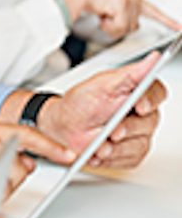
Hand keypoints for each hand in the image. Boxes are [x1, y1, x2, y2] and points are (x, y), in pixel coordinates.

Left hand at [38, 52, 166, 167]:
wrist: (62, 126)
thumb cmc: (79, 103)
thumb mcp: (100, 84)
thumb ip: (129, 74)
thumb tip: (153, 59)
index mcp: (135, 92)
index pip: (156, 92)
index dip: (150, 99)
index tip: (139, 105)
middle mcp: (140, 114)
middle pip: (149, 122)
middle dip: (127, 128)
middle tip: (110, 131)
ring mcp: (137, 134)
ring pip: (139, 144)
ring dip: (116, 146)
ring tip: (98, 144)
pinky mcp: (131, 153)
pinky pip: (129, 158)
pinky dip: (112, 157)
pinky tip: (99, 151)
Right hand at [52, 0, 179, 38]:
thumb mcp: (108, 6)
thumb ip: (120, 14)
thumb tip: (127, 24)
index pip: (153, 11)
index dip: (167, 20)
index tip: (179, 28)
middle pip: (133, 27)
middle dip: (117, 26)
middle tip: (104, 16)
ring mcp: (130, 1)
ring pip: (126, 29)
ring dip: (110, 26)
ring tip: (101, 13)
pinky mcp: (123, 4)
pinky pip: (118, 27)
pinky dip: (107, 25)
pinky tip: (100, 14)